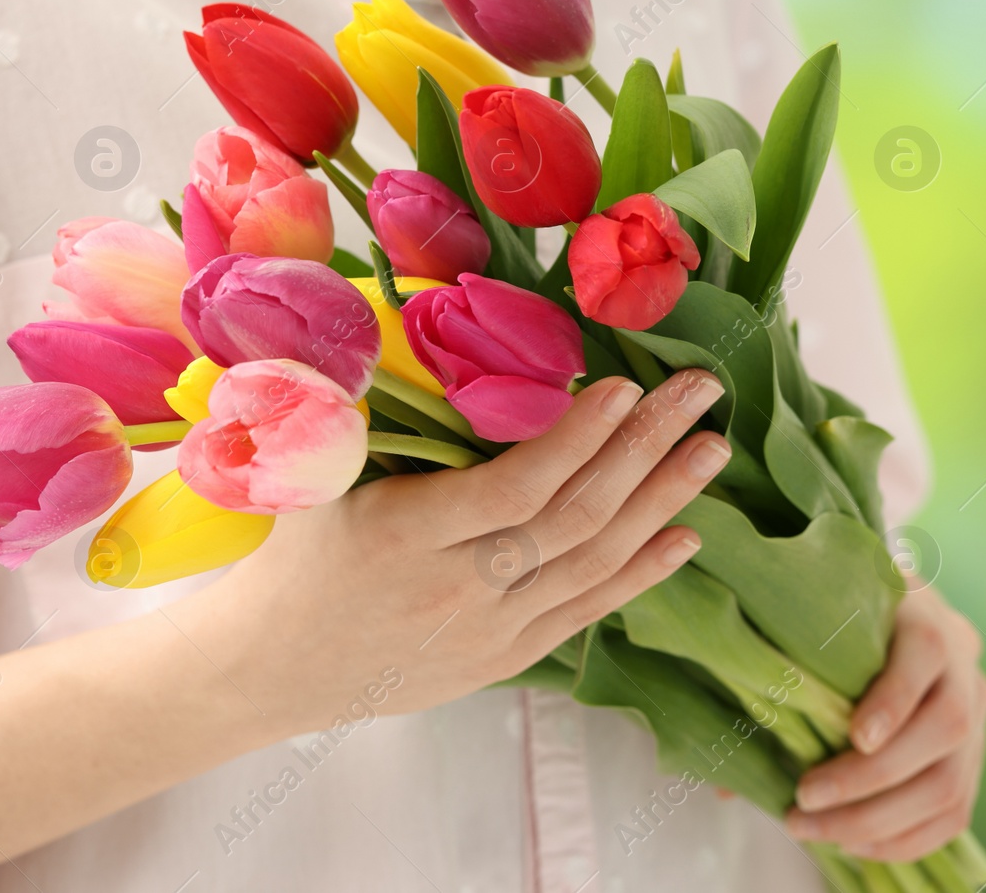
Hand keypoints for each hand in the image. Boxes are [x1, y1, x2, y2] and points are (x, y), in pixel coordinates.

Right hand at [179, 369, 731, 734]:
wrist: (275, 668)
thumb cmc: (294, 556)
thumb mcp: (298, 479)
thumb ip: (332, 403)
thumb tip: (357, 316)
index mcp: (403, 536)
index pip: (512, 489)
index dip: (576, 440)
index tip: (623, 385)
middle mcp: (455, 590)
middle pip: (571, 519)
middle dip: (644, 450)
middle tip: (700, 392)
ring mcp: (487, 632)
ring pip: (592, 564)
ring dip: (660, 503)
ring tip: (710, 449)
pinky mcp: (504, 658)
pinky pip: (586, 611)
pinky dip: (640, 572)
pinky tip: (684, 534)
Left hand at [787, 585, 985, 859]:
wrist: (881, 616)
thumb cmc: (826, 622)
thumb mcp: (808, 625)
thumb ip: (776, 676)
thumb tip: (727, 780)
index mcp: (923, 615)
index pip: (925, 654)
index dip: (894, 701)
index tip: (853, 737)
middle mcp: (963, 663)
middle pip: (944, 729)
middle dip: (870, 778)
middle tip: (804, 798)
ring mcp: (976, 713)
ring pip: (949, 783)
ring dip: (879, 821)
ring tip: (816, 831)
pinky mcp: (973, 756)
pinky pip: (954, 812)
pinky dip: (904, 838)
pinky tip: (853, 845)